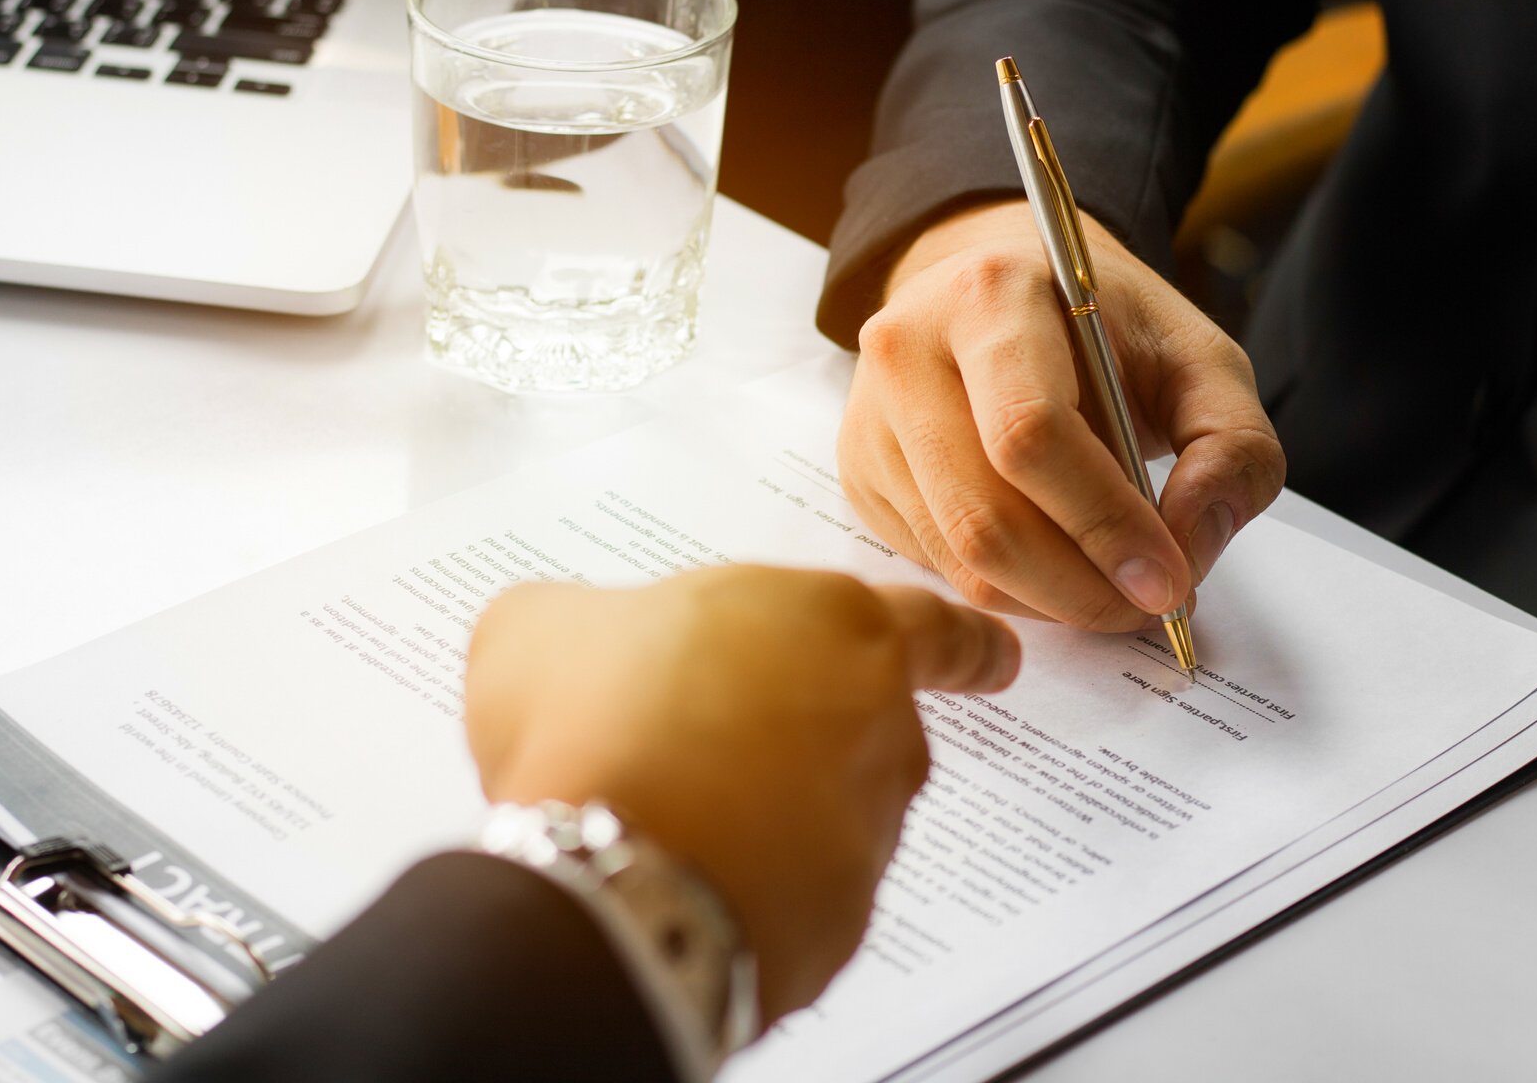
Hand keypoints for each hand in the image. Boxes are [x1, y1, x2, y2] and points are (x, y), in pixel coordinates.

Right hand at [463, 565, 1019, 1023]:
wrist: (607, 880)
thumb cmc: (594, 726)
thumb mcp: (543, 625)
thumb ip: (588, 615)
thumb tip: (569, 636)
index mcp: (832, 624)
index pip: (934, 625)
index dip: (963, 642)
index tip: (994, 659)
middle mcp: (878, 724)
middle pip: (870, 724)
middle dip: (810, 734)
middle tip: (723, 742)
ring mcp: (868, 828)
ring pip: (837, 812)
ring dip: (776, 810)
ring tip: (675, 813)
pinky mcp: (842, 921)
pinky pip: (806, 893)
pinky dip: (759, 885)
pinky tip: (685, 875)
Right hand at [838, 199, 1285, 630]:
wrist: (1004, 286)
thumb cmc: (1105, 328)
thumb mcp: (1199, 358)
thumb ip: (1233, 448)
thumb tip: (1192, 549)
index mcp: (987, 296)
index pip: (1030, 435)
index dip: (1104, 524)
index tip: (1170, 582)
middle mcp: (905, 352)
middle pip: (984, 517)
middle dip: (1081, 588)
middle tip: (1150, 607)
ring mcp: (870, 419)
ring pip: (958, 558)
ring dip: (1052, 601)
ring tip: (1115, 590)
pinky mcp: (860, 473)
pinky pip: (937, 566)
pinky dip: (1012, 590)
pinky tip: (1058, 564)